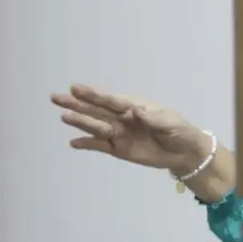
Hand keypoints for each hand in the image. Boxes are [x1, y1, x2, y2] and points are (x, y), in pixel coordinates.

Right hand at [52, 85, 209, 173]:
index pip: (111, 100)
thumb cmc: (181, 132)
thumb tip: (136, 111)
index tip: (76, 88)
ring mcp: (119, 133)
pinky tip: (72, 143)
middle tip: (55, 97)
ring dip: (80, 122)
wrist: (186, 153)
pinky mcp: (119, 149)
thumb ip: (153, 118)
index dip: (94, 95)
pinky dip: (87, 144)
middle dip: (77, 103)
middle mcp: (122, 118)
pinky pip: (100, 146)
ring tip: (63, 116)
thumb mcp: (172, 124)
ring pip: (96, 126)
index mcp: (134, 106)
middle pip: (96, 110)